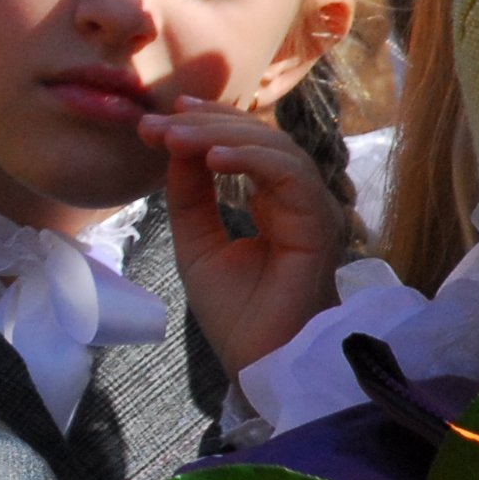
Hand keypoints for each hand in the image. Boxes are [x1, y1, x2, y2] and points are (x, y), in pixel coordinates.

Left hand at [142, 97, 347, 377]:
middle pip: (260, 139)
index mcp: (273, 203)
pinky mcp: (319, 226)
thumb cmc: (236, 313)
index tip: (163, 117)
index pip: (246, 145)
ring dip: (222, 136)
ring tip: (176, 137)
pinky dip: (251, 160)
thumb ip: (190, 195)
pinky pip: (291, 177)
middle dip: (206, 124)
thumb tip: (175, 144)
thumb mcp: (197, 242)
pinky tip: (212, 159)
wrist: (258, 362)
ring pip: (277, 149)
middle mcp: (298, 201)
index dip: (208, 123)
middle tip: (159, 123)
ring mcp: (312, 211)